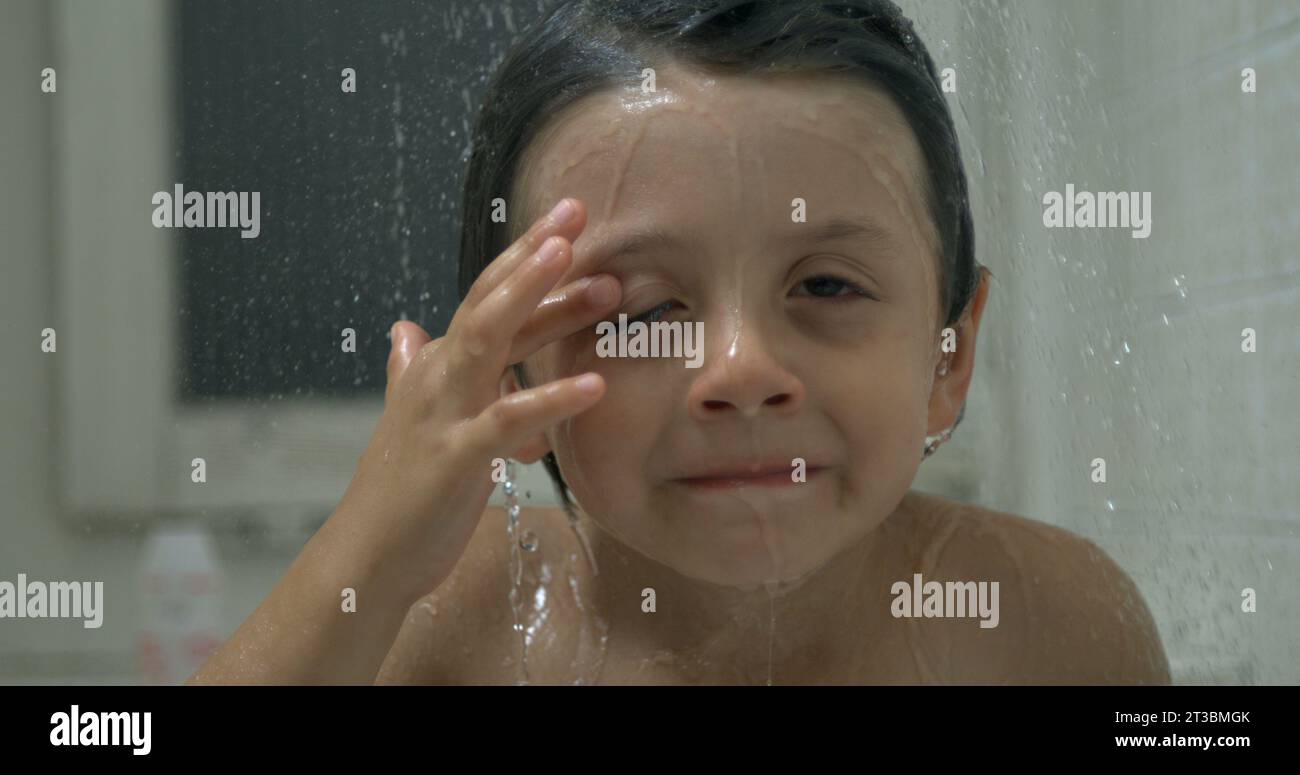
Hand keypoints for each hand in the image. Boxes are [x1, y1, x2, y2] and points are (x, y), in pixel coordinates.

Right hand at [337, 197, 619, 604]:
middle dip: (534, 256)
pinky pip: (508, 422)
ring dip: (539, 303)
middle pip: (490, 302)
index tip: (569, 220)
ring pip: (490, 342)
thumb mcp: (410, 418)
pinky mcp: (456, 458)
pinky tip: (595, 386)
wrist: (368, 555)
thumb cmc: (400, 489)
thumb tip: (405, 329)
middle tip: (578, 212)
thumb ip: (412, 369)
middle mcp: (440, 377)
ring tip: (592, 277)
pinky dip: (551, 402)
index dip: (524, 258)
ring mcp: (445, 414)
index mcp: (439, 366)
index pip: (486, 298)